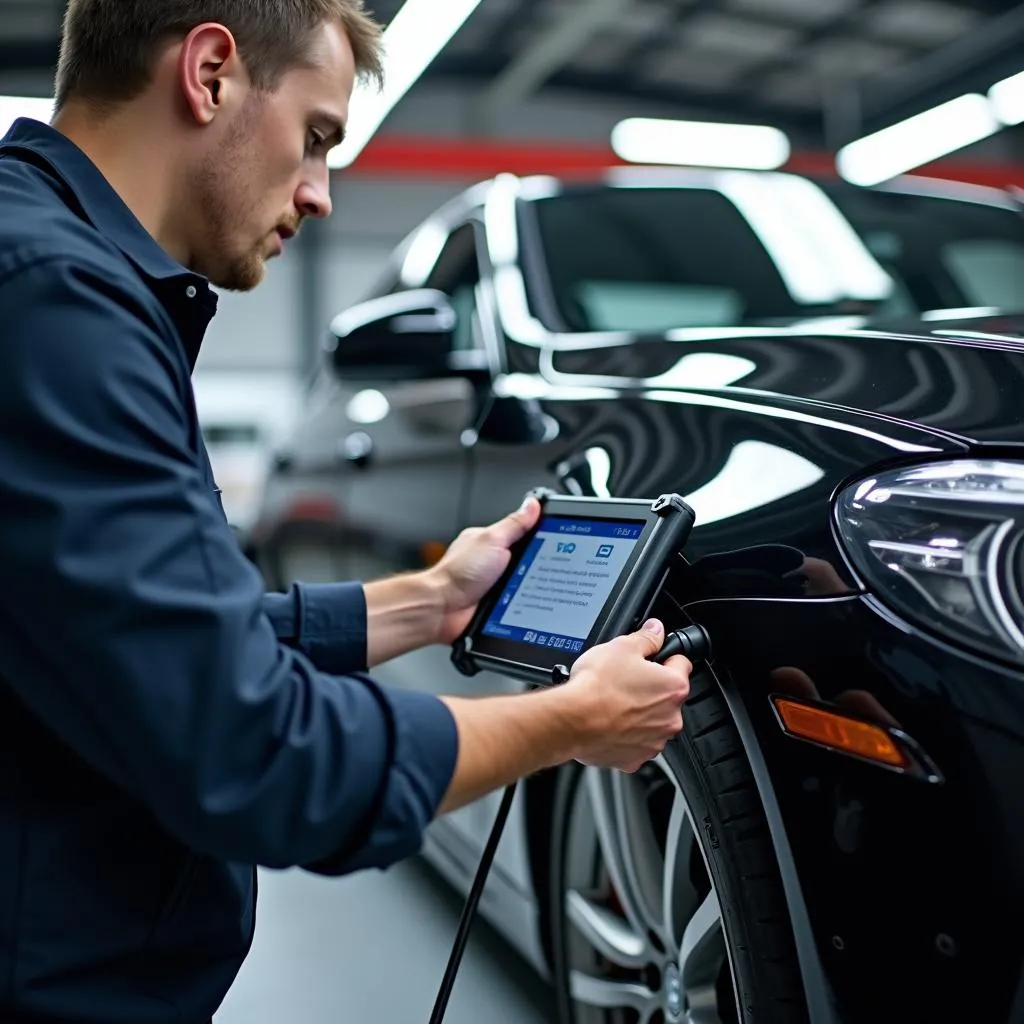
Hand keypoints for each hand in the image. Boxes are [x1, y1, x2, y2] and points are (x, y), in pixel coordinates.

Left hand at [428, 497, 542, 644]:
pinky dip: (522, 603)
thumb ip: (514, 524)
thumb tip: (532, 505)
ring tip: (530, 588)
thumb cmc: (458, 573)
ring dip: (530, 587)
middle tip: (541, 568)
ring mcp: (495, 583)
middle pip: (528, 559)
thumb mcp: (492, 540)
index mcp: (491, 541)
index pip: (524, 533)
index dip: (541, 535)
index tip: (557, 539)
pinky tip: (523, 603)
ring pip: (525, 582)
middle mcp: (492, 561)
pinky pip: (518, 601)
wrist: (442, 609)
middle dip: (538, 565)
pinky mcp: (497, 604)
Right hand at [561, 619, 691, 772]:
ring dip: (639, 713)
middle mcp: (671, 718)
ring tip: (613, 702)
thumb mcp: (621, 647)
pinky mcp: (635, 758)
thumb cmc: (596, 687)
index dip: (664, 657)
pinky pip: (636, 742)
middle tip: (624, 680)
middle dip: (650, 688)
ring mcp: (654, 741)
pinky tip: (609, 722)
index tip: (651, 658)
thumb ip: (646, 638)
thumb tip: (655, 630)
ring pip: (652, 721)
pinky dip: (626, 734)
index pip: (681, 663)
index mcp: (673, 687)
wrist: (572, 721)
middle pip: (667, 695)